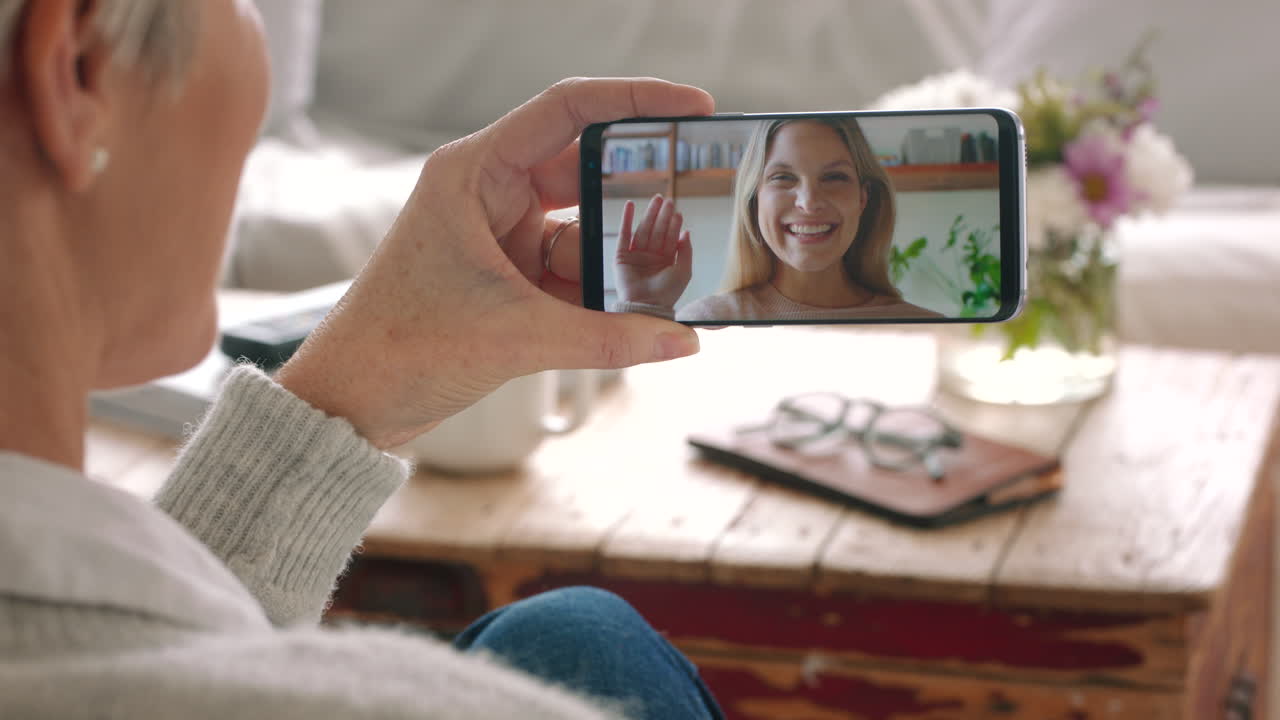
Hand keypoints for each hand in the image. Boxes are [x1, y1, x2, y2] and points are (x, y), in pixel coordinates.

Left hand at [274, 78, 714, 448]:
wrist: (351, 404)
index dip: (635, 100)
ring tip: (676, 276)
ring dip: (625, 256)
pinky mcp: (510, 281)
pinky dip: (607, 293)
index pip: (566, 111)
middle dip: (642, 191)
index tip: (693, 107)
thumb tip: (681, 342)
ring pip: (587, 231)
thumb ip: (606, 340)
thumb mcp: (514, 338)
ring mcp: (502, 238)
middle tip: (700, 198)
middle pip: (587, 171)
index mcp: (474, 173)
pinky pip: (575, 274)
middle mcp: (489, 195)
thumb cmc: (399, 348)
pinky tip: (644, 313)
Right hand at [614, 194, 692, 308]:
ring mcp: (636, 255)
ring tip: (656, 199)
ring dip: (649, 214)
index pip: (670, 238)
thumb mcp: (684, 272)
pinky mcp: (621, 256)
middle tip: (667, 200)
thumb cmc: (666, 293)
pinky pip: (624, 234)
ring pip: (643, 230)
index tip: (677, 212)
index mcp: (666, 260)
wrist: (646, 306)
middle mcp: (651, 256)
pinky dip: (626, 219)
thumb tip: (687, 232)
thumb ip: (686, 252)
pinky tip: (630, 205)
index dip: (674, 224)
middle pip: (657, 230)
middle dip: (662, 215)